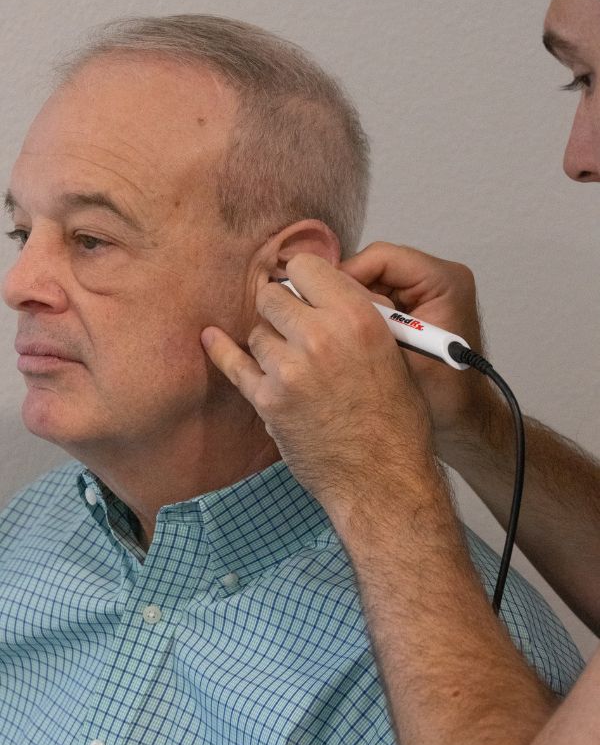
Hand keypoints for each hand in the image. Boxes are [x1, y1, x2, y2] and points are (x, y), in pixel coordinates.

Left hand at [201, 253, 436, 512]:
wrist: (383, 478)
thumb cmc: (395, 418)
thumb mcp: (391, 351)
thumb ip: (356, 314)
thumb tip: (323, 290)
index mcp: (356, 317)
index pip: (304, 266)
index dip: (302, 278)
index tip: (302, 290)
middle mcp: (319, 336)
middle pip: (272, 296)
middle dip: (282, 309)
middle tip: (295, 328)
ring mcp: (288, 369)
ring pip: (257, 333)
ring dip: (271, 343)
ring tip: (295, 366)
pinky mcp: (268, 400)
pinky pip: (234, 364)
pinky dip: (222, 350)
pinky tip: (211, 338)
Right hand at [340, 242, 503, 458]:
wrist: (464, 417)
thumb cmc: (443, 396)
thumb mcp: (399, 360)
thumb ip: (368, 327)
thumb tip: (325, 301)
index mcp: (443, 280)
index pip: (379, 257)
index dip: (345, 278)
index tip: (322, 305)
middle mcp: (437, 275)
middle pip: (374, 265)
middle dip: (346, 293)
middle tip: (325, 321)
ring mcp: (428, 287)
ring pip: (372, 280)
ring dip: (353, 304)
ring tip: (337, 332)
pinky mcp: (417, 301)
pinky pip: (378, 295)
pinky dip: (363, 313)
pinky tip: (352, 336)